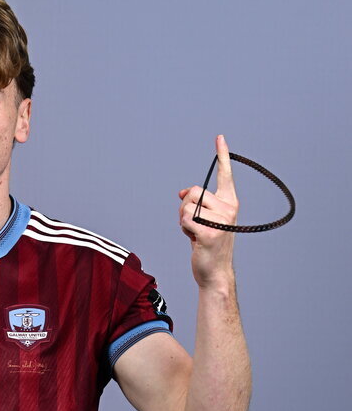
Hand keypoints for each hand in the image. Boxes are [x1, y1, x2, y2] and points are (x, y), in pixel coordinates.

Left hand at [178, 134, 238, 286]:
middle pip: (194, 191)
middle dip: (185, 206)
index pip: (226, 175)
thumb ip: (196, 203)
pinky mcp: (210, 233)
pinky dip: (183, 229)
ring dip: (183, 220)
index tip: (220, 137)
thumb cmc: (208, 245)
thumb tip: (182, 191)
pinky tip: (193, 239)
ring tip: (195, 233)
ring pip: (187, 206)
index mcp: (230, 202)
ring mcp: (220, 220)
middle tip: (191, 224)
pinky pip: (185, 220)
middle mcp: (229, 208)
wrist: (215, 273)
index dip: (222, 155)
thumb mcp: (204, 220)